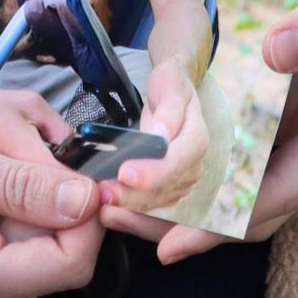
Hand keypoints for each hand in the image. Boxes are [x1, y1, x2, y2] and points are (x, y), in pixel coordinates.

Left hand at [99, 61, 208, 211]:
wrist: (175, 95)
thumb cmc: (171, 88)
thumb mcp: (171, 88)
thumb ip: (168, 112)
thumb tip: (161, 135)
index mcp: (196, 140)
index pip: (175, 161)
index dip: (152, 173)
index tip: (125, 174)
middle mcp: (193, 166)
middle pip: (163, 188)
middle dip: (132, 195)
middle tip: (103, 194)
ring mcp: (182, 181)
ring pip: (155, 201)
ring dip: (128, 207)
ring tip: (101, 202)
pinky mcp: (169, 189)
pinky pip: (150, 204)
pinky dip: (129, 209)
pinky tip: (108, 208)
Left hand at [108, 0, 297, 261]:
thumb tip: (271, 53)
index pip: (284, 186)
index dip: (223, 217)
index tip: (167, 236)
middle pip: (259, 195)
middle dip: (190, 214)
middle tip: (118, 213)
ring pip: (252, 169)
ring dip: (191, 184)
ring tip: (124, 191)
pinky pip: (254, 130)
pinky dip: (209, 144)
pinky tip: (166, 141)